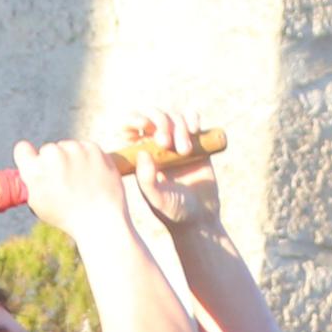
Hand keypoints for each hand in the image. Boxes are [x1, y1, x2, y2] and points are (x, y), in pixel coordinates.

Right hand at [15, 135, 130, 235]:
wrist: (100, 219)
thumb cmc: (67, 215)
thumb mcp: (38, 203)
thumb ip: (31, 181)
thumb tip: (31, 164)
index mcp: (35, 170)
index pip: (22, 149)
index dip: (29, 157)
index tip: (37, 163)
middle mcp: (53, 155)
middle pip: (48, 149)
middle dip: (54, 162)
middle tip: (66, 181)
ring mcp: (74, 150)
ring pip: (68, 147)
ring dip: (72, 159)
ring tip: (81, 181)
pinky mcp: (93, 148)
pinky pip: (85, 147)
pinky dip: (88, 158)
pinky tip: (91, 176)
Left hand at [122, 107, 221, 236]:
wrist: (200, 216)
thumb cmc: (173, 210)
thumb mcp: (156, 198)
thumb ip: (147, 179)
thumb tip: (143, 152)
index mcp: (140, 154)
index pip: (131, 126)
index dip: (134, 118)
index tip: (143, 126)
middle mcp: (156, 144)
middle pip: (154, 115)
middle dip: (160, 122)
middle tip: (165, 143)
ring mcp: (177, 140)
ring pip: (174, 116)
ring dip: (179, 127)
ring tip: (184, 151)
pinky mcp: (196, 141)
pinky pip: (192, 117)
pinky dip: (192, 118)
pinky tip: (195, 130)